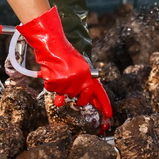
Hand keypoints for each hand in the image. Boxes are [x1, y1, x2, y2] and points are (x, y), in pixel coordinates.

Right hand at [17, 7, 112, 131]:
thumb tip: (80, 97)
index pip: (95, 92)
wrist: (52, 45)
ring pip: (63, 93)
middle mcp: (79, 80)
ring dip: (59, 87)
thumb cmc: (65, 54)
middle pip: (77, 97)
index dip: (103, 104)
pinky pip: (52, 89)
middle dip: (73, 95)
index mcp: (87, 75)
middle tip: (70, 89)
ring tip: (58, 73)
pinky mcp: (55, 83)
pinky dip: (50, 83)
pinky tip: (51, 73)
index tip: (108, 114)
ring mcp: (67, 83)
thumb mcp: (79, 66)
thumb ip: (81, 81)